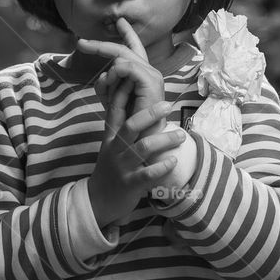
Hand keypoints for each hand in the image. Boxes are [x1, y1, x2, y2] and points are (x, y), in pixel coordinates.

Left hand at [78, 18, 165, 140]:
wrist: (140, 143)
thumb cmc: (127, 125)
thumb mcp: (112, 100)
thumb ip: (107, 85)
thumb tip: (103, 75)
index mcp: (141, 76)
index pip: (134, 49)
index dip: (126, 34)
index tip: (118, 21)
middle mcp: (149, 73)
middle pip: (123, 50)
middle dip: (101, 45)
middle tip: (81, 43)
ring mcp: (152, 76)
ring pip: (122, 57)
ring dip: (107, 72)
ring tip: (106, 91)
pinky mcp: (151, 83)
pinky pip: (128, 67)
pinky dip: (115, 73)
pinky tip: (111, 82)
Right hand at [87, 80, 188, 228]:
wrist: (98, 200)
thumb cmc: (110, 169)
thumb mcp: (110, 146)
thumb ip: (120, 127)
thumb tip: (135, 105)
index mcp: (111, 137)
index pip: (115, 111)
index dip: (123, 94)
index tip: (135, 79)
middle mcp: (116, 149)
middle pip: (131, 125)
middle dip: (150, 113)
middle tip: (169, 105)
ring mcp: (123, 166)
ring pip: (143, 147)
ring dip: (165, 140)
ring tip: (181, 135)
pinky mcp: (130, 184)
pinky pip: (148, 174)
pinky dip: (162, 167)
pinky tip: (173, 161)